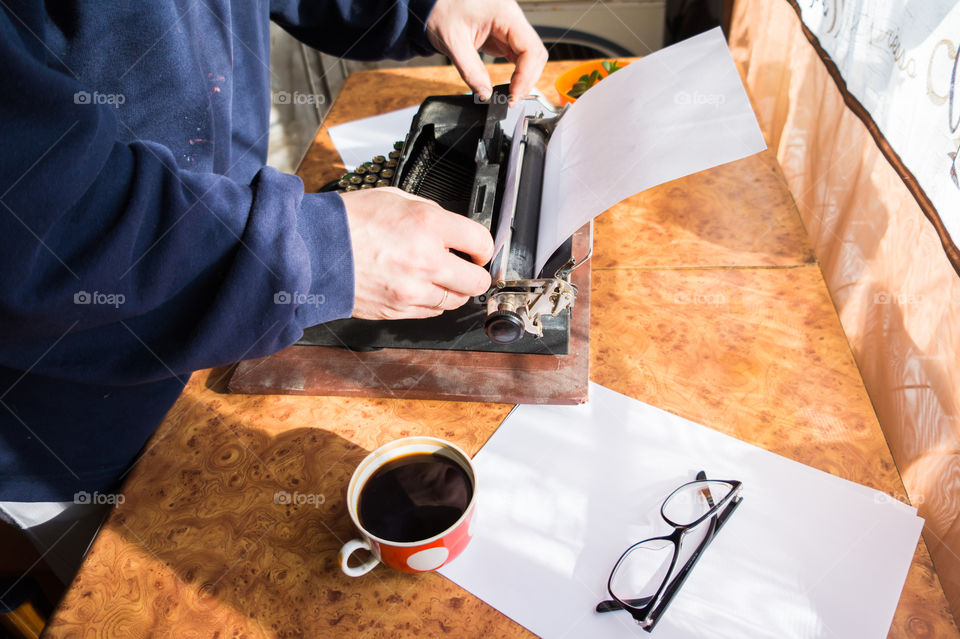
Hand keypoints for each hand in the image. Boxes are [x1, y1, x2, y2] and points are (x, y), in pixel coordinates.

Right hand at [340, 187, 493, 319]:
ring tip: (435, 275)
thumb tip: (452, 229)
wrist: (314, 250)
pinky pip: (431, 312)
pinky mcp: (399, 310)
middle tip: (465, 266)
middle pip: (477, 281)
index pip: (481, 242)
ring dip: (452, 289)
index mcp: (428, 225)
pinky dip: (430, 301)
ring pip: (455, 300)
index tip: (476, 249)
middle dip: (474, 273)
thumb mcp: (395, 198)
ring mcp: (412, 290)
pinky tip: (417, 286)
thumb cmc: (348, 222)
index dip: (482, 247)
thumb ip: (430, 214)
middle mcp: (425, 261)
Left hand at [426, 0, 546, 103]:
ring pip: (530, 57)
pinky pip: (519, 56)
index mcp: (505, 14)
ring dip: (524, 78)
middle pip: (536, 54)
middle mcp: (512, 19)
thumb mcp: (453, 42)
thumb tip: (485, 94)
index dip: (526, 75)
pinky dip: (517, 73)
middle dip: (527, 80)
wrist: (434, 3)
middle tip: (511, 99)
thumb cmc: (442, 10)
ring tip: (510, 95)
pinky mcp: (505, 36)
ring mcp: (510, 27)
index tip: (513, 94)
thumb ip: (470, 70)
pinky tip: (509, 85)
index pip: (530, 48)